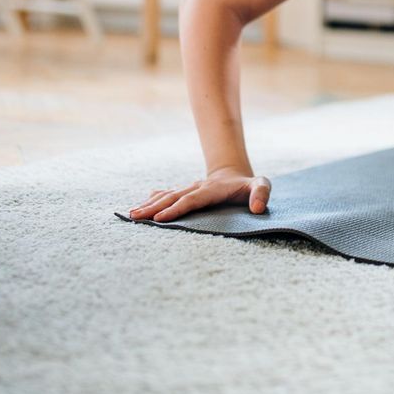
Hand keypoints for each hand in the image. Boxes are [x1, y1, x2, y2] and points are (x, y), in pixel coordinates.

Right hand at [128, 166, 271, 222]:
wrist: (236, 174)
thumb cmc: (249, 186)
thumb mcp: (262, 186)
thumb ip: (261, 194)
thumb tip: (257, 209)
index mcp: (212, 189)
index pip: (192, 200)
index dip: (177, 208)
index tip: (160, 218)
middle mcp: (197, 188)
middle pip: (173, 197)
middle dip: (154, 208)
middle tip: (135, 217)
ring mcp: (189, 189)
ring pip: (167, 196)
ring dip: (150, 205)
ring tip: (132, 214)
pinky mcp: (185, 193)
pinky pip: (167, 195)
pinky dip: (154, 199)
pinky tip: (142, 204)